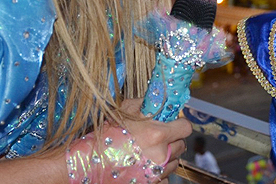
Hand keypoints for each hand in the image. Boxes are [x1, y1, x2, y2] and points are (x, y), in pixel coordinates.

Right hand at [66, 99, 189, 183]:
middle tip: (158, 137)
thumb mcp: (124, 111)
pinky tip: (145, 166)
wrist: (89, 163)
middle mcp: (160, 155)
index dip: (179, 124)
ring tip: (148, 152)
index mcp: (157, 134)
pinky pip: (165, 177)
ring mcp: (157, 172)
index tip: (173, 123)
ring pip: (174, 162)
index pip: (185, 128)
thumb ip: (145, 104)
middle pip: (181, 145)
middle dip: (172, 140)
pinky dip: (158, 172)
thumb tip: (160, 99)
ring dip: (166, 156)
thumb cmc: (105, 136)